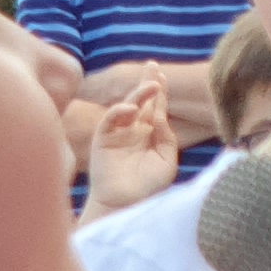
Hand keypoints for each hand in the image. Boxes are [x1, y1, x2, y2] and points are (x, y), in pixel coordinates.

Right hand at [82, 75, 180, 216]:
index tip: (163, 76)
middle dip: (146, 82)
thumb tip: (161, 116)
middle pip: (140, 101)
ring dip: (137, 94)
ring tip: (151, 86)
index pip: (154, 108)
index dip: (159, 92)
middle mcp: (133, 131)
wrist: (125, 204)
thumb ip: (167, 137)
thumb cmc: (148, 187)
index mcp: (149, 135)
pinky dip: (118, 111)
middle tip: (153, 65)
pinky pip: (109, 120)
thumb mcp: (166, 161)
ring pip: (126, 107)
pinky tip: (131, 109)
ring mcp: (117, 133)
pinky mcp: (103, 139)